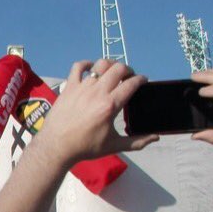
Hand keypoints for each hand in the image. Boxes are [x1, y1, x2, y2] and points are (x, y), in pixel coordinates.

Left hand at [37, 59, 158, 165]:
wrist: (56, 146)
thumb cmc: (85, 147)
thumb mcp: (114, 146)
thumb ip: (137, 141)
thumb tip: (155, 138)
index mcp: (110, 105)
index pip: (131, 84)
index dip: (141, 79)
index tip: (143, 80)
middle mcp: (97, 92)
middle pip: (118, 68)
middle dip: (128, 69)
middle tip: (129, 76)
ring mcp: (82, 88)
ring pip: (101, 65)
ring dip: (110, 65)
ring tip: (113, 72)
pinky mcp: (69, 87)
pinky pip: (78, 67)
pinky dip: (87, 64)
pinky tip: (91, 69)